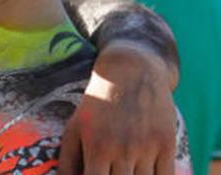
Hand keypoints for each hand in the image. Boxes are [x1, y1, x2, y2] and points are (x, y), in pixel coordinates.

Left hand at [58, 41, 177, 174]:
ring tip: (126, 171)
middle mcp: (122, 148)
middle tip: (112, 172)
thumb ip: (68, 159)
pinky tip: (146, 173)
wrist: (131, 71)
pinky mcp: (167, 143)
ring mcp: (146, 147)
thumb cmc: (97, 102)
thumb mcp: (75, 126)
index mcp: (96, 146)